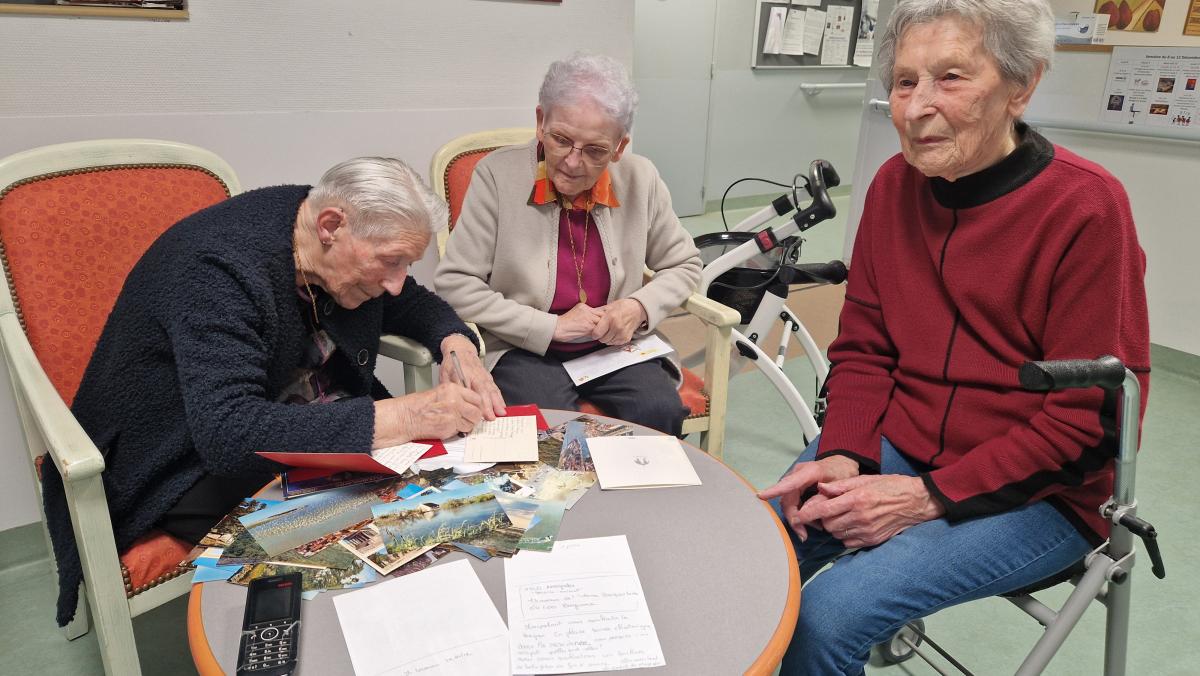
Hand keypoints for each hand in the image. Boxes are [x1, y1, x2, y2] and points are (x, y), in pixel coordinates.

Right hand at [377, 382, 483, 442]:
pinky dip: (459, 431)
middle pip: (477, 412)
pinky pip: (462, 430)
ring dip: (467, 425)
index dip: (477, 405)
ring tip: (456, 422)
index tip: (476, 408)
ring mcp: (453, 415)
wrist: (407, 417)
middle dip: (474, 416)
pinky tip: (449, 426)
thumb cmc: (419, 406)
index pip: (476, 398)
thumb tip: (471, 403)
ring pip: (471, 423)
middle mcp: (455, 401)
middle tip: (468, 418)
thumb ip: (457, 396)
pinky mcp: (449, 427)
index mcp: (453, 389)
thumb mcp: (440, 393)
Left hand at [441, 334, 505, 419]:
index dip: (475, 400)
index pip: (470, 388)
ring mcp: (483, 376)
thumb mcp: (444, 374)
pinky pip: (495, 388)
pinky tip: (502, 406)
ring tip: (500, 413)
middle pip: (483, 390)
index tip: (478, 411)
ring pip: (491, 389)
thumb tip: (450, 403)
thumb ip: (449, 388)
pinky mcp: (488, 377)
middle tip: (491, 417)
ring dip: (497, 402)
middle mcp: (475, 374)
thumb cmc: (452, 363)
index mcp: (462, 373)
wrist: (461, 350)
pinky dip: (499, 397)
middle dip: (488, 404)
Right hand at [553, 303, 602, 341]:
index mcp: (583, 306)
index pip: (599, 310)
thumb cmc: (564, 323)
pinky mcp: (588, 327)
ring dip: (602, 328)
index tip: (604, 320)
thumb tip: (594, 318)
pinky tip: (596, 335)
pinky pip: (598, 330)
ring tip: (600, 332)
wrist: (557, 328)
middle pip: (603, 316)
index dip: (603, 316)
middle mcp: (587, 310)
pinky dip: (599, 333)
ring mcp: (588, 319)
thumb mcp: (575, 311)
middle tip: (604, 327)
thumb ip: (585, 313)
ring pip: (602, 323)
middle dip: (604, 322)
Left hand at [591, 298, 646, 344]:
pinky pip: (615, 343)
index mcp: (610, 318)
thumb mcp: (608, 307)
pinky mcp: (626, 338)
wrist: (637, 309)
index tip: (595, 331)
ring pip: (608, 342)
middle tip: (603, 330)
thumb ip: (598, 314)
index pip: (596, 333)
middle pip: (602, 339)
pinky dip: (613, 339)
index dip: (594, 333)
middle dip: (601, 336)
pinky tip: (615, 332)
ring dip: (607, 338)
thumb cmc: (622, 307)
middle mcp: (617, 327)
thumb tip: (587, 317)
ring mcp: (622, 334)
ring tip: (610, 330)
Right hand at [758, 455, 859, 540]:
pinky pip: (792, 500)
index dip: (774, 490)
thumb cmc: (843, 473)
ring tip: (814, 528)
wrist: (843, 463)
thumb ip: (824, 497)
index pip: (789, 482)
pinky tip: (811, 521)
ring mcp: (795, 478)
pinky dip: (799, 512)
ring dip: (797, 517)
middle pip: (788, 498)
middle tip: (804, 535)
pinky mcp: (796, 484)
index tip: (761, 496)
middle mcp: (798, 473)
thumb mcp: (840, 486)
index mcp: (809, 471)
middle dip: (793, 518)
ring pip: (788, 501)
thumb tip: (807, 511)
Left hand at [794, 475, 945, 547]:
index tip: (799, 514)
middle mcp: (861, 517)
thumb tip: (821, 487)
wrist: (917, 502)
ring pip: (837, 534)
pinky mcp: (872, 541)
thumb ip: (841, 486)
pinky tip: (852, 525)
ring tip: (842, 516)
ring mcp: (867, 531)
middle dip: (823, 518)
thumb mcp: (866, 479)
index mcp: (857, 499)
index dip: (808, 513)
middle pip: (828, 524)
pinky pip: (848, 542)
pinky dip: (845, 535)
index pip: (824, 510)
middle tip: (827, 510)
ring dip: (834, 527)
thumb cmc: (892, 486)